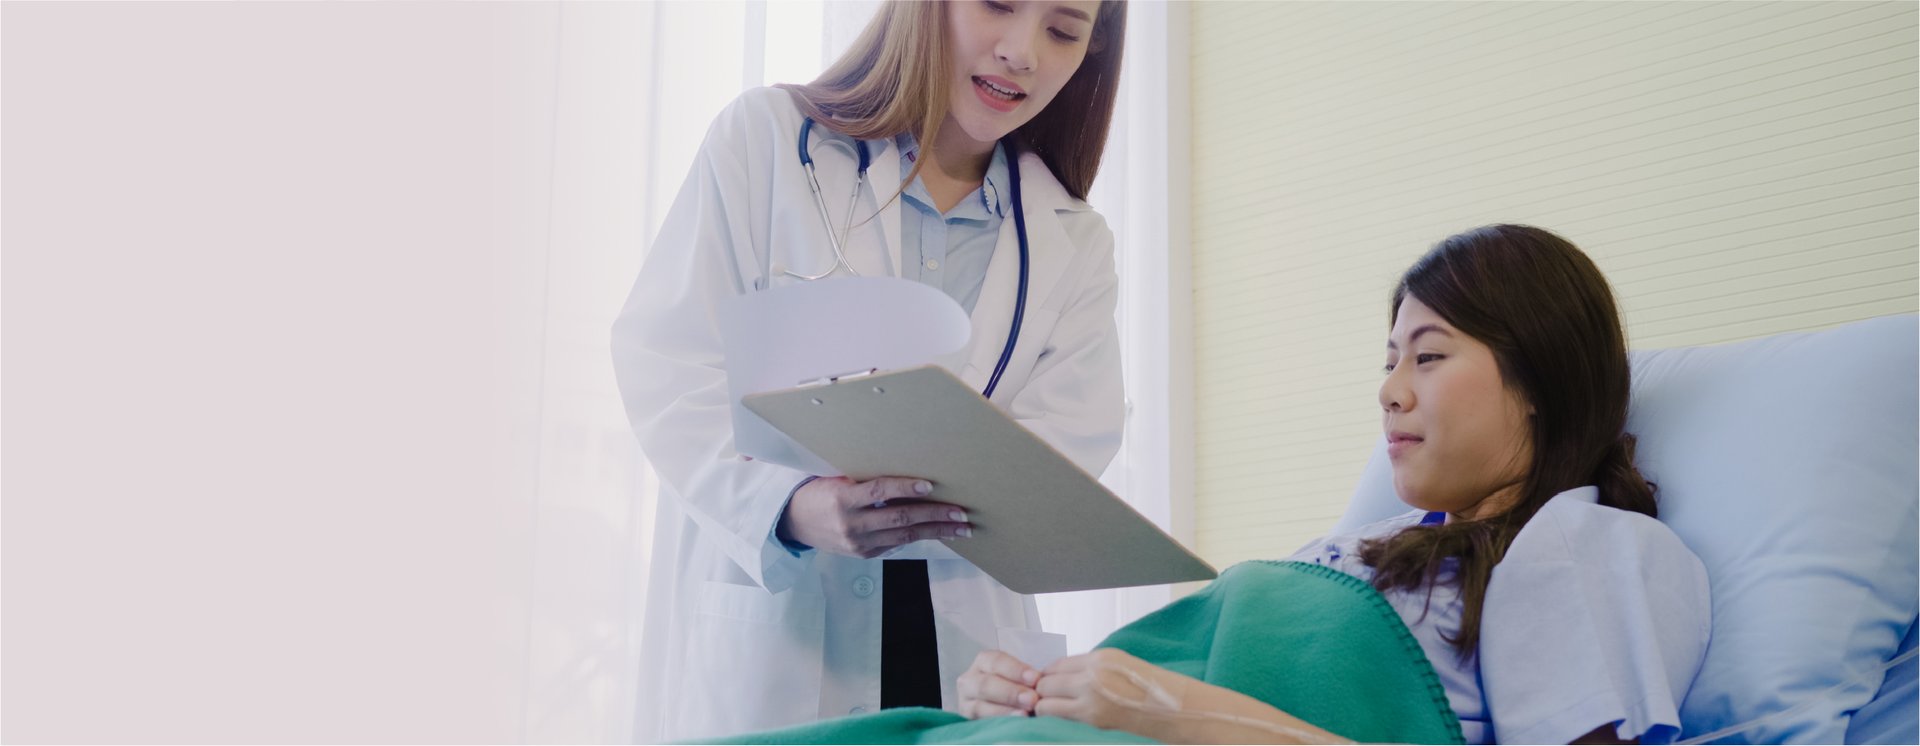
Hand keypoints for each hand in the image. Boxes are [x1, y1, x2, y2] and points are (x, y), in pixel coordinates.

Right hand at [778, 476, 971, 558]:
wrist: (793, 523)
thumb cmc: (817, 492)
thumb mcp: (834, 478)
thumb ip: (864, 478)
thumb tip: (903, 469)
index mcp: (842, 499)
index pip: (879, 492)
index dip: (905, 488)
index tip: (930, 485)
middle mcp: (851, 524)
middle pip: (900, 518)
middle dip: (934, 515)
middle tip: (961, 512)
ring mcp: (858, 543)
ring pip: (905, 536)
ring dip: (936, 531)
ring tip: (961, 527)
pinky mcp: (864, 554)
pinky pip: (896, 544)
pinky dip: (918, 536)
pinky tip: (938, 532)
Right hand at [958, 650, 1039, 717]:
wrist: (1002, 705)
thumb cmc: (1017, 687)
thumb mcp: (1020, 678)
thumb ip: (1029, 679)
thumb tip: (1045, 683)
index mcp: (984, 662)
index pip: (997, 661)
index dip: (1016, 669)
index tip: (1036, 678)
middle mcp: (969, 680)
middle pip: (986, 684)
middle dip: (1011, 692)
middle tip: (1033, 699)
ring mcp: (965, 702)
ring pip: (980, 706)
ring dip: (1004, 710)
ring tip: (1025, 714)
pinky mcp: (967, 720)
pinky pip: (980, 723)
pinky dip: (998, 723)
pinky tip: (1014, 724)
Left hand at [1034, 649, 1180, 733]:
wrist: (1170, 708)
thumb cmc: (1146, 685)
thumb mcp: (1116, 662)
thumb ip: (1086, 666)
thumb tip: (1057, 674)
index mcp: (1098, 660)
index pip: (1055, 665)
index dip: (1047, 674)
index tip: (1046, 681)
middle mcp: (1092, 679)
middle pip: (1045, 684)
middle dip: (1043, 691)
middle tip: (1046, 697)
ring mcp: (1091, 703)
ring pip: (1046, 705)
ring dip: (1045, 707)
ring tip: (1052, 710)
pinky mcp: (1093, 723)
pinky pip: (1060, 720)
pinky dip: (1055, 720)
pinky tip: (1062, 719)